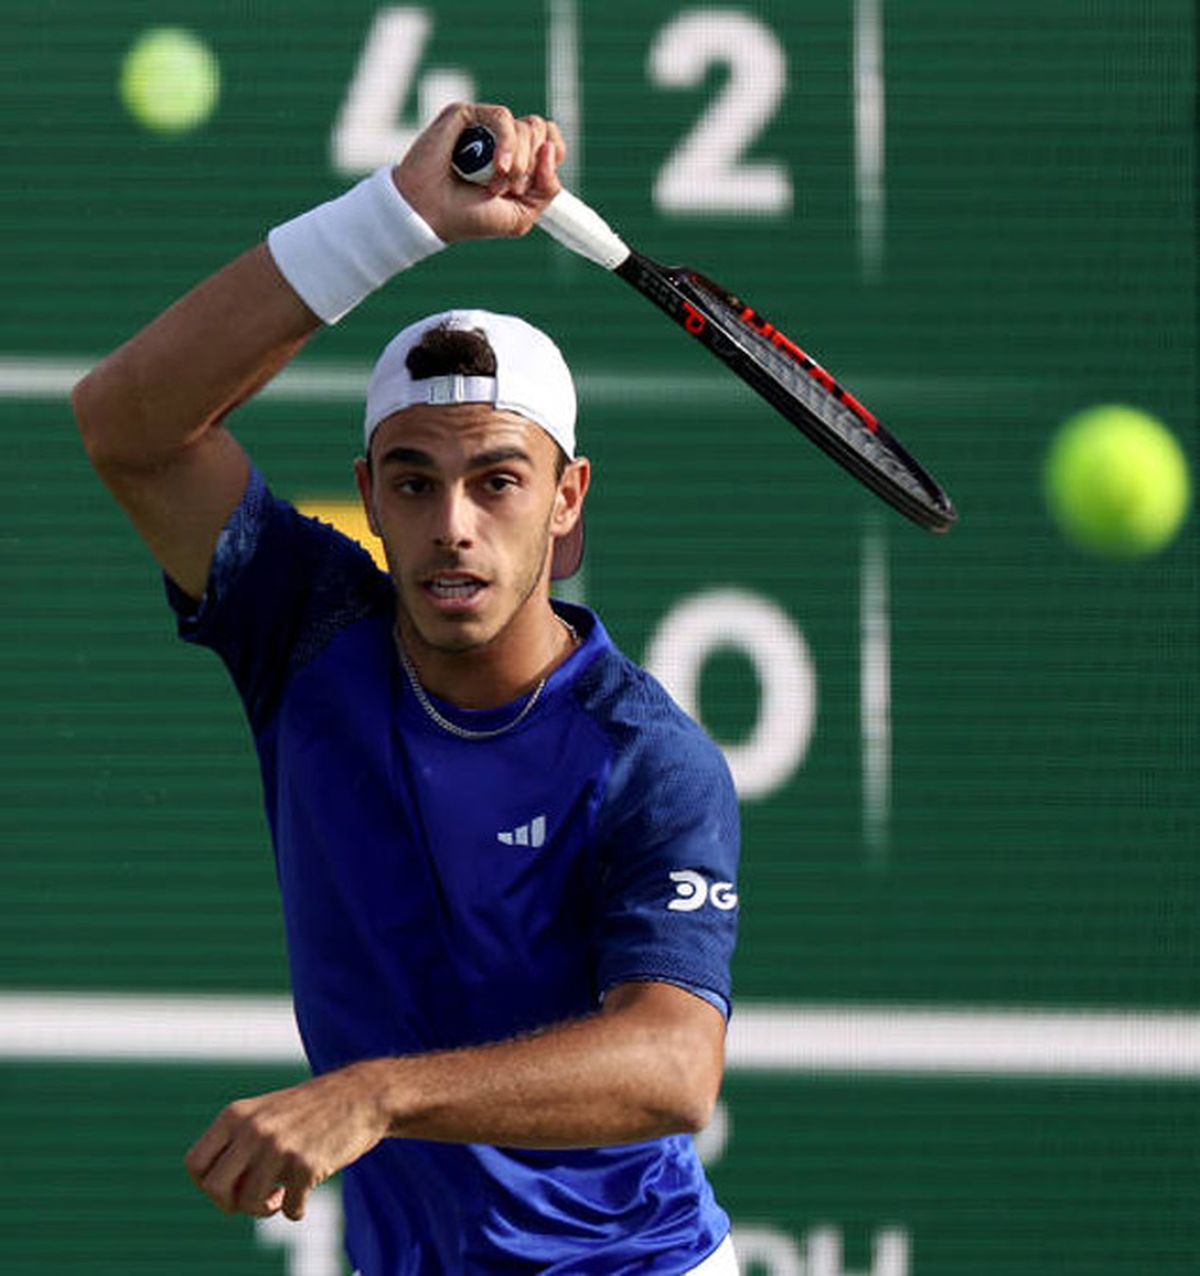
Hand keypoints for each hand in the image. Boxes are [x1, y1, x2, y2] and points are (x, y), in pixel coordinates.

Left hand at [185, 1062, 389, 1219]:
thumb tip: (218, 1193)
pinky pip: (288, 1209)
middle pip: (214, 1189)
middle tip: (253, 1197)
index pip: (195, 1164)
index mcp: (237, 1114)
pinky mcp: (306, 1165)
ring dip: (264, 1209)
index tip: (232, 1185)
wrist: (362, 1096)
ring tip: (280, 1195)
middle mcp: (253, 1129)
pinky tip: (304, 1196)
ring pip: (248, 1203)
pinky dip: (296, 1209)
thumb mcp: (265, 1114)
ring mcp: (279, 1147)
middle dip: (232, 1203)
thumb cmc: (311, 1111)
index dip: (208, 1184)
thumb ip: (238, 1143)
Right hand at [394, 102, 564, 241]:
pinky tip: (497, 167)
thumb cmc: (469, 217)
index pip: (552, 142)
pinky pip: (503, 117)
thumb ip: (547, 190)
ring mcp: (485, 126)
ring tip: (493, 185)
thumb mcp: (520, 215)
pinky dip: (507, 145)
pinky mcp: (467, 115)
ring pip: (527, 127)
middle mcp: (503, 139)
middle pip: (541, 132)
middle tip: (505, 190)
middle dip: (529, 168)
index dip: (552, 158)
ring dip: (517, 163)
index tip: (532, 183)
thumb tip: (551, 150)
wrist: (431, 214)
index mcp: (517, 159)